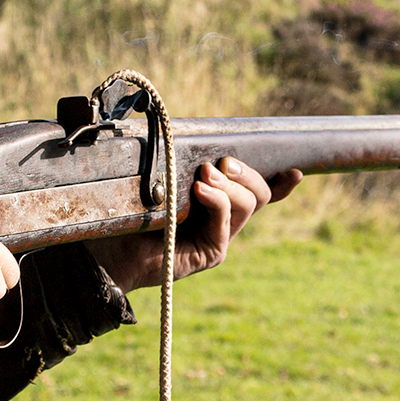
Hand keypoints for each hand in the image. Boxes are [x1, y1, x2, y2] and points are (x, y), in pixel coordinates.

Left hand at [84, 157, 302, 290]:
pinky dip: (218, 201)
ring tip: (204, 177)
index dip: (280, 184)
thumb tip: (198, 146)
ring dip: (231, 185)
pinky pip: (226, 220)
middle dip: (248, 172)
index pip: (251, 192)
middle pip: (258, 195)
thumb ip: (181, 162)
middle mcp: (219, 222)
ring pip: (249, 204)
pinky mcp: (209, 253)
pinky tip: (200, 191)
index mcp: (210, 202)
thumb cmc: (122, 210)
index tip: (295, 171)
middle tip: (221, 163)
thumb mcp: (157, 177)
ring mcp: (217, 238)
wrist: (104, 249)